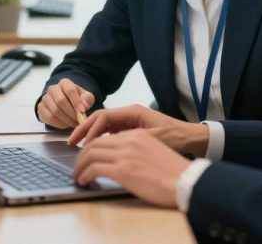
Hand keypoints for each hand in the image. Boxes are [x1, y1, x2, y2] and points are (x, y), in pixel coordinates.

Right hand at [37, 79, 94, 128]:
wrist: (65, 102)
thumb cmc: (77, 99)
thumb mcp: (86, 97)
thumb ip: (87, 99)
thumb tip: (83, 105)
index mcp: (64, 83)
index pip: (70, 90)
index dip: (76, 102)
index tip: (82, 111)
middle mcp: (53, 89)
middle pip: (60, 101)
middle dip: (71, 113)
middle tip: (78, 120)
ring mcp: (45, 98)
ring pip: (54, 111)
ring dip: (66, 120)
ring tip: (73, 123)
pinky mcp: (41, 108)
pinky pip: (49, 118)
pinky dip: (59, 123)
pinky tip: (65, 124)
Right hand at [68, 105, 208, 156]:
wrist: (191, 138)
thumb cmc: (175, 137)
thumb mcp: (152, 139)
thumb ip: (129, 140)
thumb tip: (106, 144)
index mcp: (133, 111)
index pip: (104, 116)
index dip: (89, 129)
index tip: (80, 143)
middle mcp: (130, 113)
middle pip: (100, 118)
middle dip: (84, 129)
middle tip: (71, 142)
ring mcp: (130, 120)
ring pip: (104, 125)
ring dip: (90, 135)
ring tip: (78, 147)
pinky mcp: (132, 129)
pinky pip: (111, 132)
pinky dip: (100, 139)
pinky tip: (94, 150)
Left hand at [73, 129, 190, 207]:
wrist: (186, 181)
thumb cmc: (173, 172)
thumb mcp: (153, 151)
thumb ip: (136, 149)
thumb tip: (122, 159)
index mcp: (137, 134)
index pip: (106, 135)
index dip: (92, 145)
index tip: (86, 155)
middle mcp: (129, 140)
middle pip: (94, 143)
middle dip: (81, 155)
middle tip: (77, 166)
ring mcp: (125, 154)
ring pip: (90, 154)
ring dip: (80, 166)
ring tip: (78, 175)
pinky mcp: (122, 170)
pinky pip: (93, 168)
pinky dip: (84, 174)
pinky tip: (83, 180)